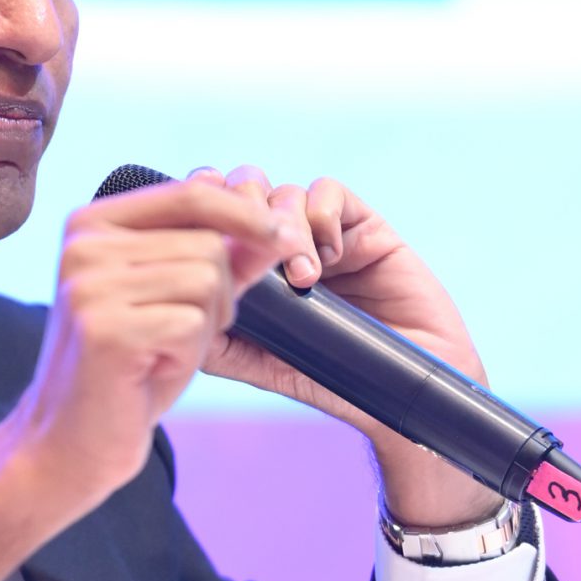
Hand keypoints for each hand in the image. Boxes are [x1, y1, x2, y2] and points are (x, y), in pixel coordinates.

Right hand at [0, 176, 305, 580]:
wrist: (68, 443)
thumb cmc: (126, 371)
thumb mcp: (172, 301)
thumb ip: (219, 259)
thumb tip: (278, 227)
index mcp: (93, 224)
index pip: (190, 192)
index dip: (245, 214)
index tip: (280, 240)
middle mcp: (85, 244)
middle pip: (208, 244)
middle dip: (220, 295)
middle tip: (181, 336)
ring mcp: (90, 284)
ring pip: (207, 281)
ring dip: (205, 326)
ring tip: (162, 352)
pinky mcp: (105, 327)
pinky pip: (193, 324)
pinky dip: (188, 355)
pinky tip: (151, 370)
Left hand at [190, 163, 502, 531]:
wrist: (404, 390)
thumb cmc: (334, 380)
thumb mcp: (265, 365)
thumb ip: (222, 344)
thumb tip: (175, 312)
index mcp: (253, 270)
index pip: (213, 217)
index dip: (202, 213)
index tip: (202, 237)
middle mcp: (284, 245)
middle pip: (244, 190)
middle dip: (242, 213)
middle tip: (256, 256)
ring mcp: (323, 233)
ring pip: (284, 192)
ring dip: (287, 229)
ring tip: (305, 278)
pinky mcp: (362, 227)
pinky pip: (328, 192)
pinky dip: (321, 215)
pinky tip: (330, 257)